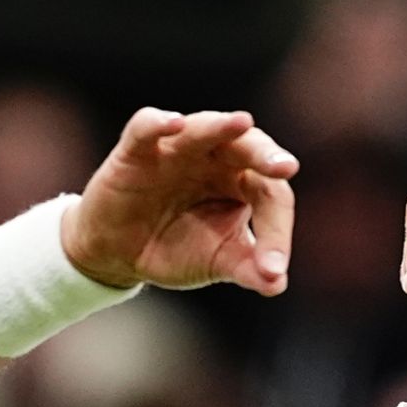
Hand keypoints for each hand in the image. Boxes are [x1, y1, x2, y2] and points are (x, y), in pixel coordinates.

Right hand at [62, 108, 299, 295]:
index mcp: (245, 182)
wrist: (120, 253)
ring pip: (204, 128)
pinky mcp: (135, 151)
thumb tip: (277, 285)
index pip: (272, 196)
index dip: (276, 233)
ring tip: (241, 122)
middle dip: (267, 155)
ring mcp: (177, 150)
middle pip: (249, 146)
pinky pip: (146, 127)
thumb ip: (248, 269)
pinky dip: (158, 122)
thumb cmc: (177, 248)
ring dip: (221, 126)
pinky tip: (174, 123)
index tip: (273, 270)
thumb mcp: (217, 262)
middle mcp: (217, 159)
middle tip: (285, 168)